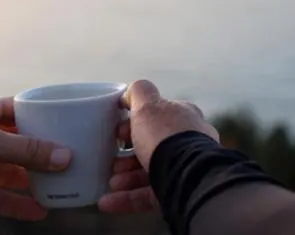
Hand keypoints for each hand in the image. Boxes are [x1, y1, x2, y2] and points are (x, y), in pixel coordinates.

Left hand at [0, 98, 71, 219]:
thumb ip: (27, 150)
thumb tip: (66, 157)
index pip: (15, 109)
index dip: (39, 114)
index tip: (65, 120)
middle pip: (17, 143)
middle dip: (41, 152)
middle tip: (70, 157)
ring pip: (10, 172)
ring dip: (33, 180)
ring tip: (61, 186)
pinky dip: (17, 204)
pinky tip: (39, 210)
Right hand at [99, 79, 217, 212]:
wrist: (186, 175)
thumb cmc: (166, 137)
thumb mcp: (148, 106)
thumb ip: (138, 93)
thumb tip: (129, 92)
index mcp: (184, 118)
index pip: (158, 118)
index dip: (134, 124)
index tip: (116, 132)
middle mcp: (188, 143)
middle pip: (152, 147)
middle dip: (127, 156)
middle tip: (110, 161)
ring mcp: (183, 169)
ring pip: (149, 173)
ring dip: (124, 178)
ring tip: (109, 182)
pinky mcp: (177, 193)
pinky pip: (147, 196)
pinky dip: (125, 199)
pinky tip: (105, 202)